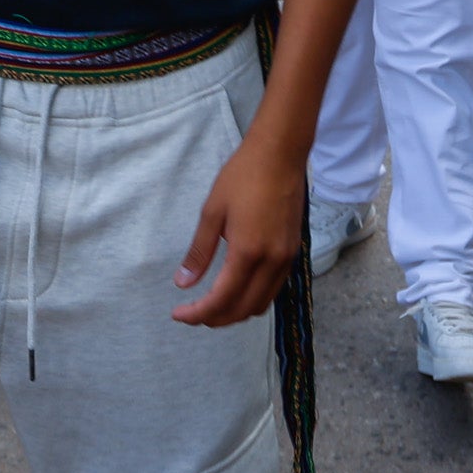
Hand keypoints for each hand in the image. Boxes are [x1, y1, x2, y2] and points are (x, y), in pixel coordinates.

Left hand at [173, 128, 302, 326]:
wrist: (280, 154)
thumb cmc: (243, 176)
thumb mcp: (212, 212)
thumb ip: (199, 252)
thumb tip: (183, 284)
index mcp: (248, 252)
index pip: (222, 299)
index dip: (199, 313)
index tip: (178, 314)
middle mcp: (272, 262)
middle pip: (244, 309)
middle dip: (216, 318)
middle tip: (193, 313)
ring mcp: (286, 259)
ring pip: (262, 304)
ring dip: (236, 312)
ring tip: (213, 306)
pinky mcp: (293, 252)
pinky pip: (274, 289)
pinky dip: (253, 298)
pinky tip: (237, 289)